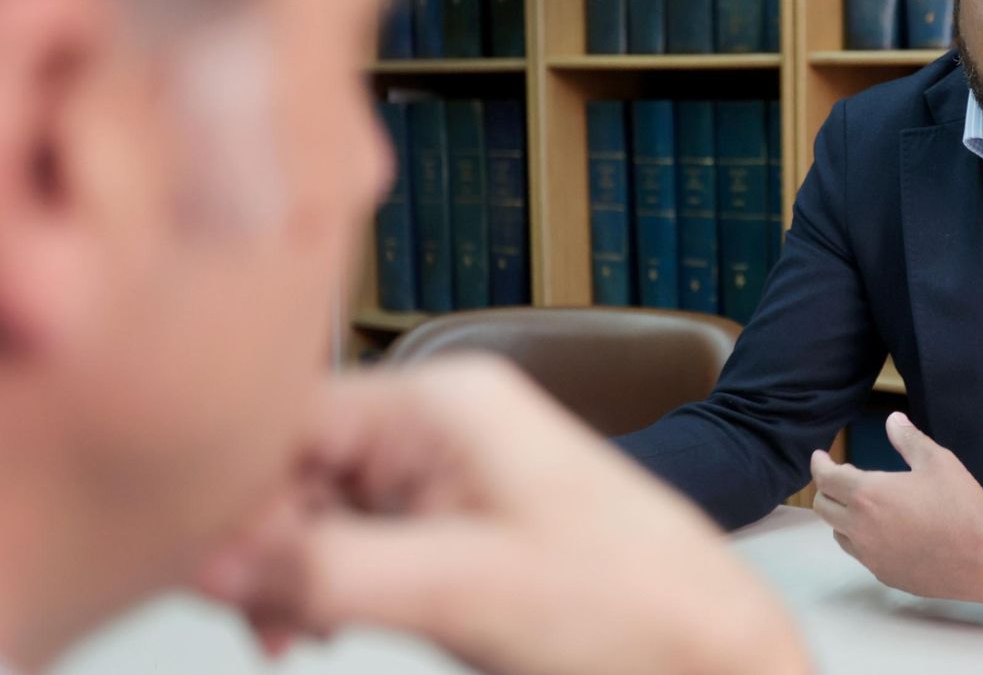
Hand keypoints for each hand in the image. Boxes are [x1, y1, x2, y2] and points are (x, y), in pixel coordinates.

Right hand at [194, 354, 809, 674]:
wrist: (706, 649)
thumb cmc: (626, 602)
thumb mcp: (462, 589)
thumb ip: (326, 567)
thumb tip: (205, 554)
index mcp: (444, 403)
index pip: (286, 418)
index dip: (232, 494)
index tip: (207, 571)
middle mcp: (438, 423)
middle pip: (292, 462)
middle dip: (264, 544)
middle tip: (276, 623)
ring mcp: (444, 472)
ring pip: (315, 507)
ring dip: (292, 571)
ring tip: (306, 633)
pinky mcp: (450, 521)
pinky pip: (354, 537)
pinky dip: (328, 583)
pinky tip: (329, 625)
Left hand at [810, 412, 982, 608]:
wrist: (982, 558)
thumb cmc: (960, 505)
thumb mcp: (938, 461)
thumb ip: (909, 439)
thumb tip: (892, 420)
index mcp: (868, 495)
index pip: (826, 479)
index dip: (820, 465)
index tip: (821, 457)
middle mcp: (860, 528)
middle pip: (823, 507)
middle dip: (826, 489)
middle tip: (840, 478)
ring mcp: (870, 555)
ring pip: (838, 533)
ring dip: (841, 516)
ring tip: (860, 504)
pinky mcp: (883, 574)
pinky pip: (859, 553)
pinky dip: (860, 538)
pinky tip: (881, 531)